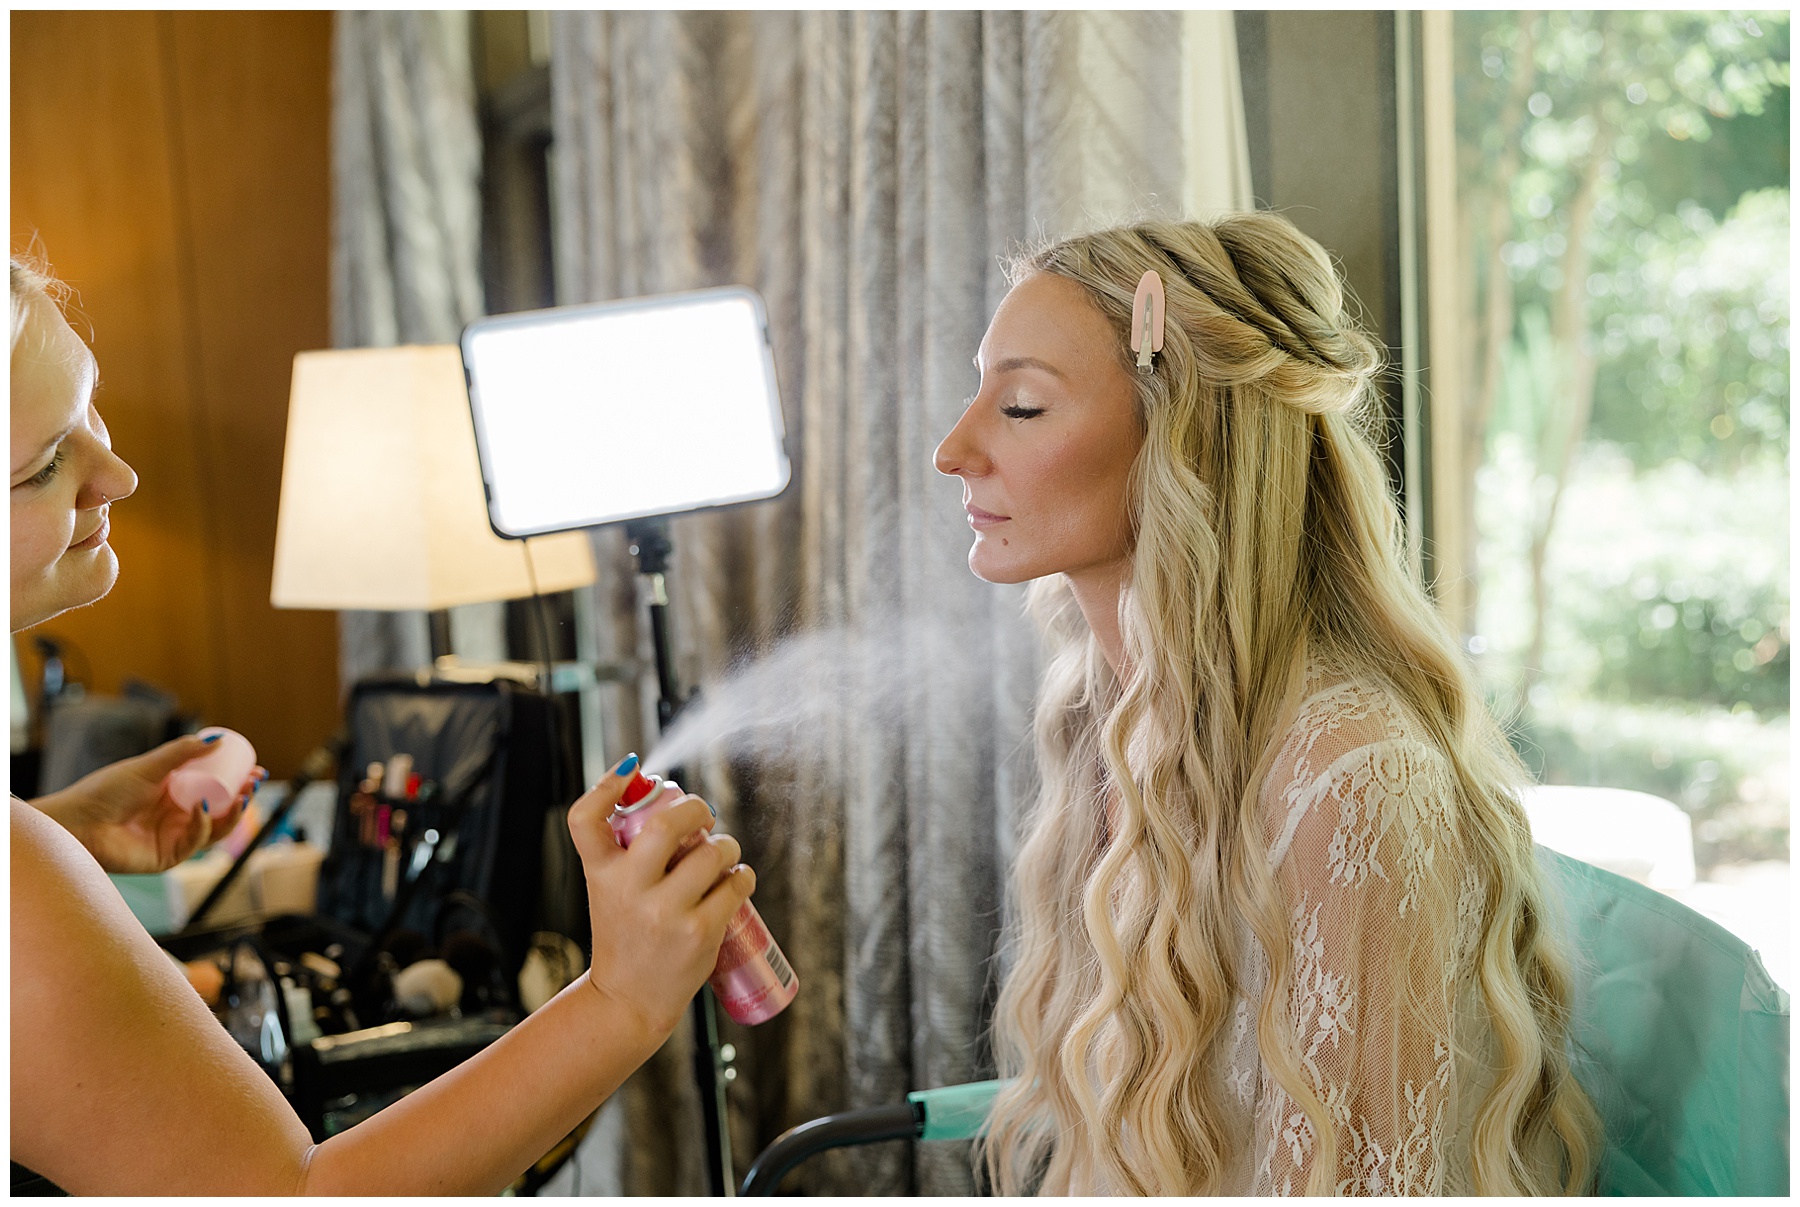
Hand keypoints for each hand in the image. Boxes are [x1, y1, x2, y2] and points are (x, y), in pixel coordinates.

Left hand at [33, 735, 265, 874]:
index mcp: (175, 793)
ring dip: (234, 814)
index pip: (216, 788)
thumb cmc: (106, 791)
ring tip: (243, 796)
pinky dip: (204, 826)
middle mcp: (178, 816)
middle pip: (222, 809)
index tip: (256, 769)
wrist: (79, 822)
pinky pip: (196, 842)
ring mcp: (174, 837)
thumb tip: (220, 738)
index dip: (238, 781)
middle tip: (255, 783)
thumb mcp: (150, 765)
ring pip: (216, 829)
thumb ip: (183, 751)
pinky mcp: (169, 856)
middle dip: (244, 798)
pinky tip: (201, 810)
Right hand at [566, 757, 755, 1044]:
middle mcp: (627, 890)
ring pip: (710, 853)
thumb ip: (626, 854)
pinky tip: (738, 879)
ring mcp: (664, 912)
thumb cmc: (626, 937)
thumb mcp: (609, 893)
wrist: (628, 1001)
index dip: (605, 785)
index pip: (585, 819)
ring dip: (727, 846)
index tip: (631, 768)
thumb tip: (666, 800)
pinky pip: (734, 885)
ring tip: (724, 854)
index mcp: (599, 874)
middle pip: (664, 826)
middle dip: (694, 808)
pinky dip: (742, 876)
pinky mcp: (698, 932)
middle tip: (704, 814)